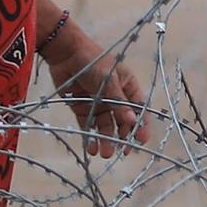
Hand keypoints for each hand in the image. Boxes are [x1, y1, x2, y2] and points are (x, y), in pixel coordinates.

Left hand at [43, 20, 150, 157]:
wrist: (65, 53)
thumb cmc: (93, 60)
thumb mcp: (109, 80)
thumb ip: (119, 102)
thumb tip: (132, 122)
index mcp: (127, 87)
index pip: (139, 109)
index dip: (141, 125)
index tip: (141, 140)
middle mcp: (114, 98)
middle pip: (122, 122)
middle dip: (122, 137)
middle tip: (121, 152)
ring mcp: (98, 103)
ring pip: (105, 126)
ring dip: (106, 140)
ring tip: (105, 153)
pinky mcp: (82, 108)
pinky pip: (88, 125)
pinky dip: (90, 137)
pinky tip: (91, 148)